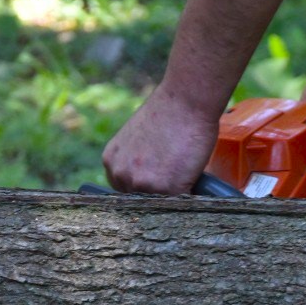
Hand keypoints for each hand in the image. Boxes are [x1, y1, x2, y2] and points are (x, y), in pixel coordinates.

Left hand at [103, 86, 220, 194]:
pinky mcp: (166, 190)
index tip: (156, 185)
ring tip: (185, 174)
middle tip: (174, 179)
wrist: (186, 100)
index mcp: (111, 161)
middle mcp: (121, 175)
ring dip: (173, 197)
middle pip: (140, 200)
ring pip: (160, 204)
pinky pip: (179, 204)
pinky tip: (194, 178)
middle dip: (156, 194)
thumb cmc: (169, 112)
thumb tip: (148, 177)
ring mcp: (142, 185)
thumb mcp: (137, 137)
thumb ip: (135, 160)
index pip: (124, 190)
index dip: (143, 188)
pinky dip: (189, 195)